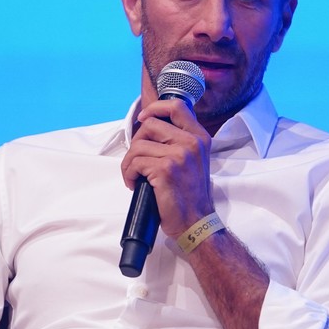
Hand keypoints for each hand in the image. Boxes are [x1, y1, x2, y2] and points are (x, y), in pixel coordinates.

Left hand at [121, 98, 213, 237]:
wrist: (196, 222)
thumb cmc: (190, 195)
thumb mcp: (193, 160)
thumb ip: (179, 141)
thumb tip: (149, 126)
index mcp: (199, 137)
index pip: (176, 106)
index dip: (155, 108)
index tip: (144, 118)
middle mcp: (192, 143)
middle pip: (150, 124)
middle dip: (136, 142)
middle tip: (136, 160)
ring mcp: (179, 155)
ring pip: (138, 145)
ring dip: (129, 162)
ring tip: (134, 176)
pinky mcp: (165, 170)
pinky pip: (135, 163)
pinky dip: (128, 174)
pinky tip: (134, 184)